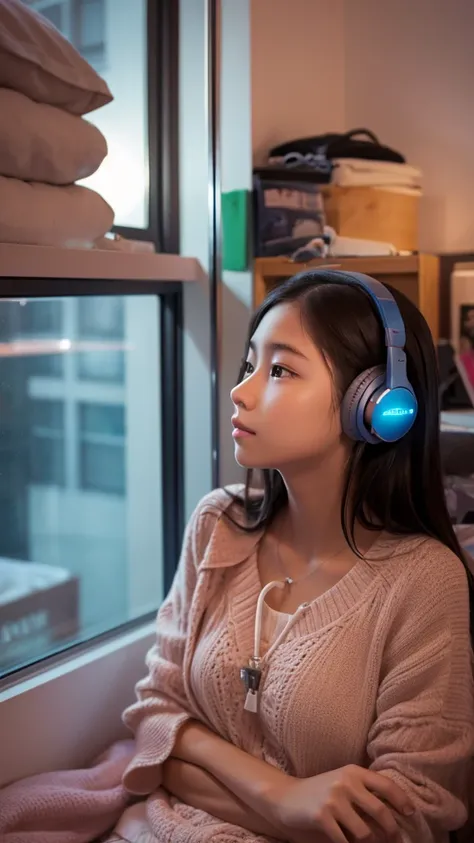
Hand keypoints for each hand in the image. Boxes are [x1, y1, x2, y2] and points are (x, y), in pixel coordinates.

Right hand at [270, 765, 414, 842]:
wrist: (286, 797)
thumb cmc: (320, 792)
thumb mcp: (342, 783)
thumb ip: (364, 791)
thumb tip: (394, 813)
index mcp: (353, 772)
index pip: (386, 785)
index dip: (402, 801)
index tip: (411, 814)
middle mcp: (345, 782)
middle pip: (380, 811)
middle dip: (391, 831)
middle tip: (395, 841)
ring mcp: (333, 799)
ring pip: (365, 832)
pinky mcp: (322, 816)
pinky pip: (345, 842)